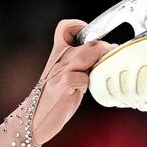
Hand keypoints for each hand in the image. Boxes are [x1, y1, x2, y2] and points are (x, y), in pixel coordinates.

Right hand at [28, 19, 113, 144]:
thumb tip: (105, 57)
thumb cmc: (55, 99)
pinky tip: (84, 90)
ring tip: (107, 67)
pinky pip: (78, 78)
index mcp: (58, 54)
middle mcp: (58, 60)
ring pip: (84, 55)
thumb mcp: (66, 76)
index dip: (80, 26)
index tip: (93, 38)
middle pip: (85, 41)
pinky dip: (86, 82)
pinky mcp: (60, 87)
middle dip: (103, 46)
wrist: (33, 119)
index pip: (65, 28)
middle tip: (112, 55)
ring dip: (100, 58)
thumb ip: (81, 65)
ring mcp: (58, 73)